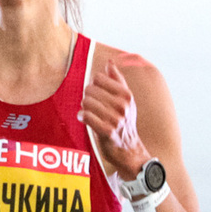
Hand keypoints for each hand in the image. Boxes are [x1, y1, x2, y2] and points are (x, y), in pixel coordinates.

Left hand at [79, 52, 149, 180]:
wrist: (129, 149)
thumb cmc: (125, 121)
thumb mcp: (126, 100)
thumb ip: (117, 80)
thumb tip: (110, 62)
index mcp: (127, 94)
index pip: (99, 78)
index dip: (94, 84)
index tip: (97, 94)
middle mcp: (123, 105)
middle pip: (90, 89)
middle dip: (87, 96)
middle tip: (91, 105)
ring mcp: (115, 119)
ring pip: (86, 102)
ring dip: (84, 107)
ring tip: (88, 112)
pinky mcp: (107, 131)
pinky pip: (86, 116)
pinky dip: (82, 116)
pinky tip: (84, 119)